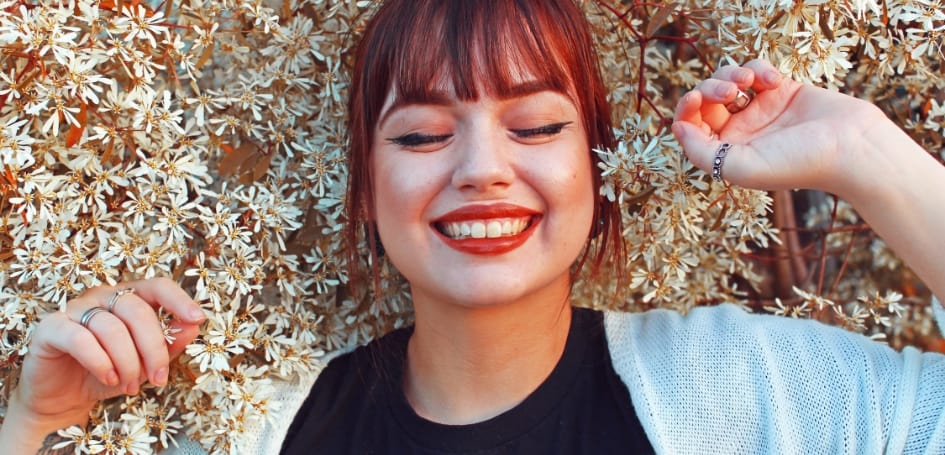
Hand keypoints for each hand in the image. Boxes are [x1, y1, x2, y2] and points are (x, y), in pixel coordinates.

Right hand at [15, 277, 203, 422]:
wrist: (63, 398)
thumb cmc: (108, 374)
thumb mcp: (145, 363)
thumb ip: (169, 343)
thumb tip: (194, 326)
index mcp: (128, 298)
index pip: (157, 286)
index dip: (179, 300)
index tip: (197, 318)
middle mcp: (102, 297)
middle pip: (137, 310)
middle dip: (153, 348)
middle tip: (158, 378)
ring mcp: (75, 309)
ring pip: (112, 328)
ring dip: (127, 362)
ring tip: (131, 385)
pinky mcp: (51, 328)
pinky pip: (81, 339)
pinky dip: (100, 361)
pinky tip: (109, 378)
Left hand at [671, 59, 890, 195]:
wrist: (850, 147)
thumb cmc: (796, 163)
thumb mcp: (738, 167)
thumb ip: (701, 152)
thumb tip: (676, 128)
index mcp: (726, 152)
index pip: (691, 126)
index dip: (686, 108)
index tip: (696, 98)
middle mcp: (740, 131)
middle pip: (706, 100)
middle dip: (710, 88)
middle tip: (731, 92)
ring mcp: (761, 109)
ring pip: (727, 79)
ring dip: (730, 74)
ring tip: (748, 82)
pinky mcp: (782, 90)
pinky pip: (756, 69)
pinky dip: (759, 68)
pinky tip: (774, 81)